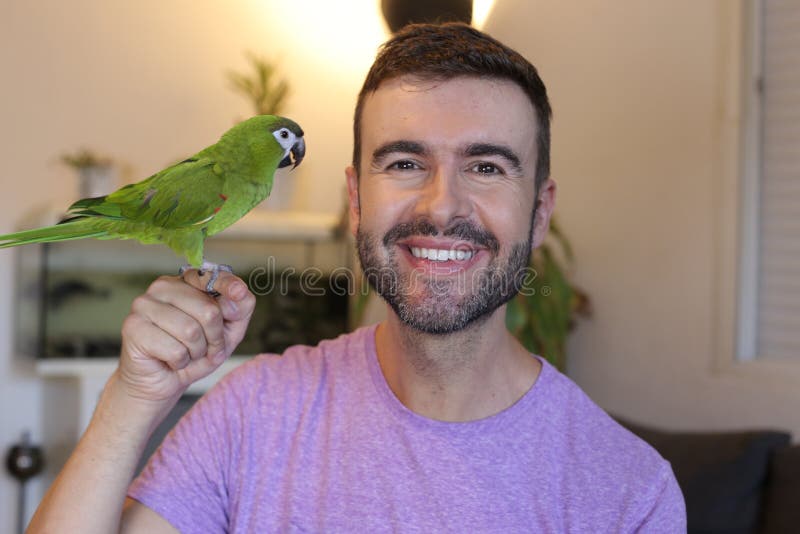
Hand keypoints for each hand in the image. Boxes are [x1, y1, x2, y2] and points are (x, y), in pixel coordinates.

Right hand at [117, 270, 255, 404]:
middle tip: (206, 348)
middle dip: (214, 338)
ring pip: (191, 331)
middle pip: (207, 310)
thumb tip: (239, 294)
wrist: (161, 382)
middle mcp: (161, 288)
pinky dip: (180, 362)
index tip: (239, 292)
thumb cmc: (193, 353)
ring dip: (196, 352)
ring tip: (186, 354)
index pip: (209, 277)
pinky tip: (169, 360)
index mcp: (183, 283)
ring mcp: (143, 305)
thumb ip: (239, 310)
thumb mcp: (226, 332)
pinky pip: (175, 349)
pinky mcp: (133, 327)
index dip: (227, 286)